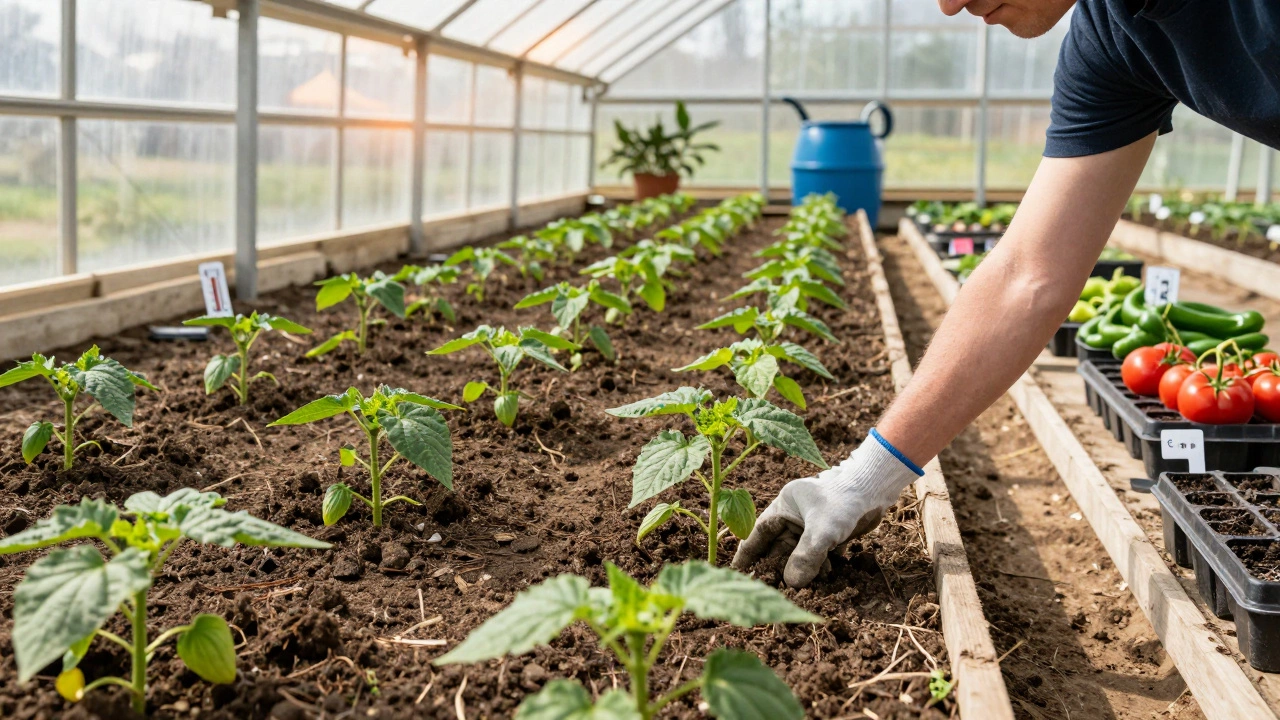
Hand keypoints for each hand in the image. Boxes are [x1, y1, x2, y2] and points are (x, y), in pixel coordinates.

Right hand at [731, 431, 922, 587]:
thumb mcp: (823, 530)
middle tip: (769, 589)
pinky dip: (818, 566)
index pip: (758, 532)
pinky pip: (816, 554)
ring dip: (800, 569)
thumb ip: (806, 557)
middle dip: (776, 567)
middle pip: (777, 546)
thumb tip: (791, 584)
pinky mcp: (828, 532)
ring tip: (801, 587)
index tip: (737, 572)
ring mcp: (811, 524)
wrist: (876, 489)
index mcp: (783, 505)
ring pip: (798, 552)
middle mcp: (794, 514)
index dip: (748, 553)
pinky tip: (826, 575)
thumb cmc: (844, 500)